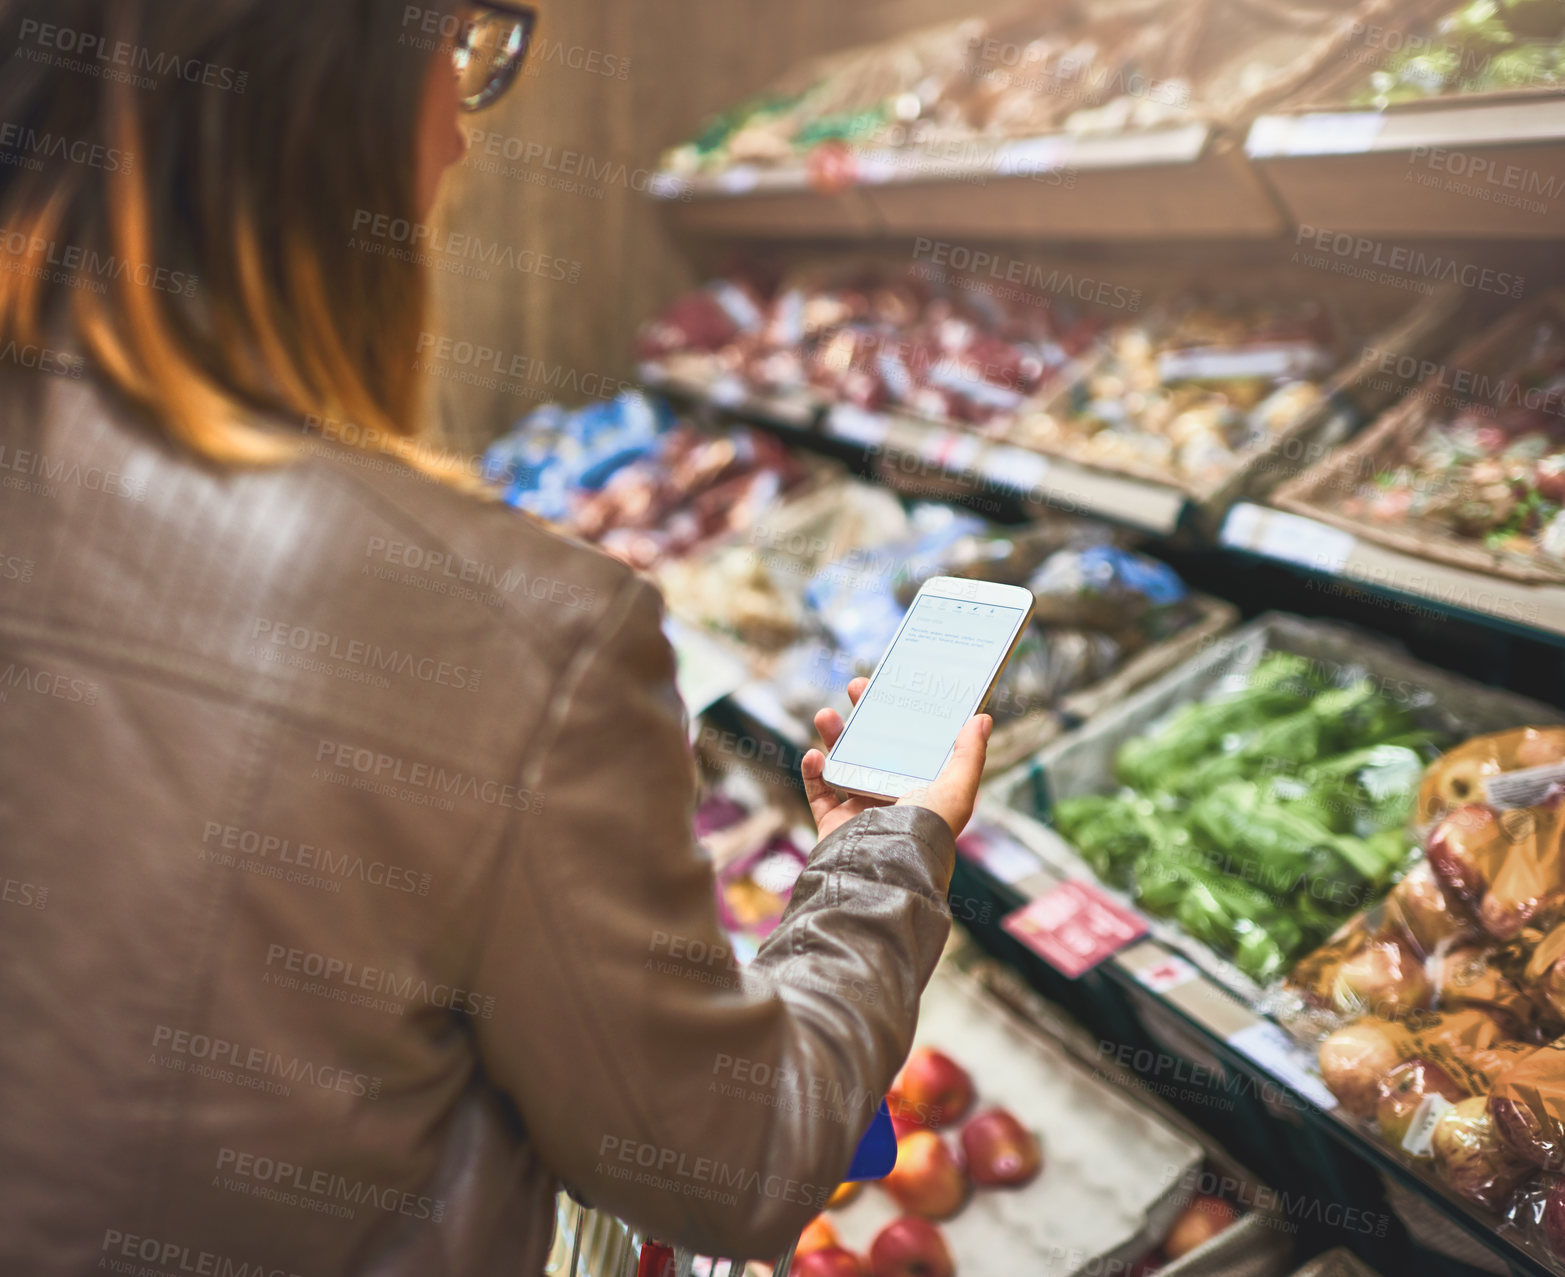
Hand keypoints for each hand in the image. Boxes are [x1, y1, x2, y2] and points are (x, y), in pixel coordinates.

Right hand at [801, 677, 992, 840]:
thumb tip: (982, 719)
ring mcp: (861, 810)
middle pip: (874, 747)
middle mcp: (891, 798)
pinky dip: (813, 772)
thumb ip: (970, 755)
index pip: (911, 744)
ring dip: (833, 737)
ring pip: (843, 764)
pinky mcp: (835, 823)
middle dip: (864, 716)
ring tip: (826, 715)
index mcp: (921, 788)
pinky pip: (819, 792)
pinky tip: (814, 755)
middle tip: (857, 687)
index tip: (894, 687)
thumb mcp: (958, 789)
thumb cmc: (926, 830)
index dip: (902, 716)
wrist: (887, 866)